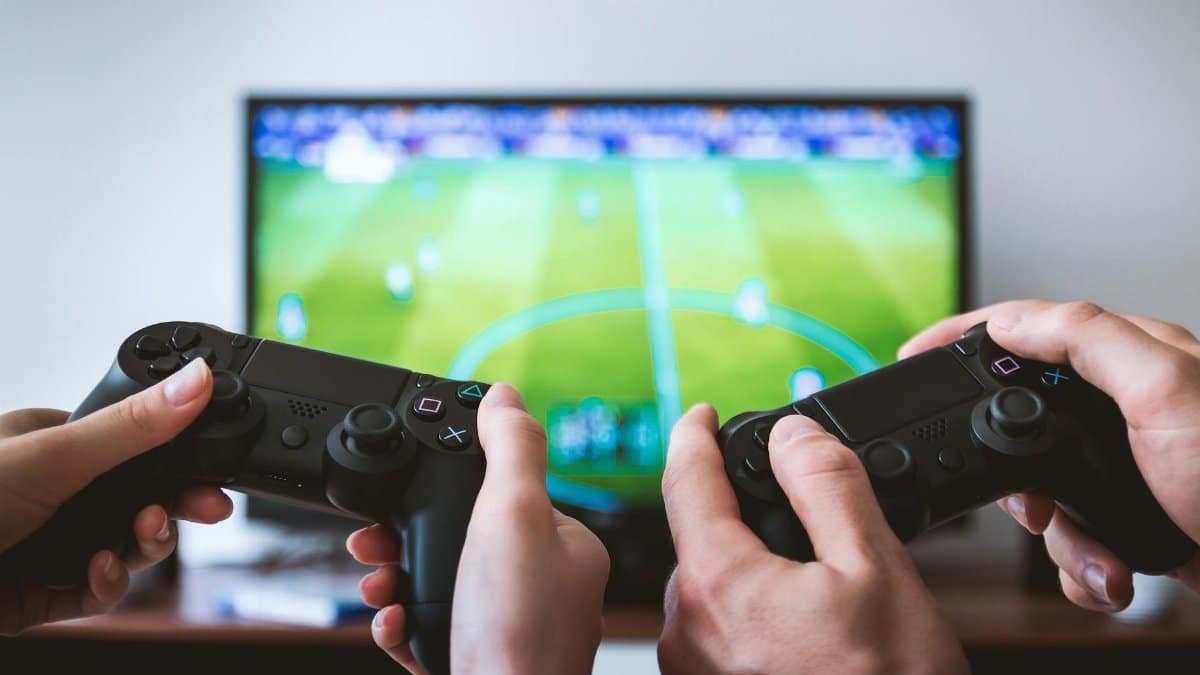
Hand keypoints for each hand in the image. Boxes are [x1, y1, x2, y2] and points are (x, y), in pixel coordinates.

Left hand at [0, 359, 233, 633]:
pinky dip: (106, 585)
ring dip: (140, 548)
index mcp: (50, 444)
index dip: (177, 461)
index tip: (212, 473)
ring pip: (121, 549)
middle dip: (169, 509)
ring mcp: (45, 544)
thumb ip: (133, 426)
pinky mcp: (37, 595)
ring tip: (139, 539)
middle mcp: (50, 494)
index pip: (133, 448)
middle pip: (135, 501)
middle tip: (205, 511)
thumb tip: (197, 381)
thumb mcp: (55, 455)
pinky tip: (100, 573)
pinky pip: (93, 592)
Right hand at [346, 383, 609, 674]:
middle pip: (464, 538)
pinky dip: (405, 625)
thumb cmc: (516, 634)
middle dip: (408, 537)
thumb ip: (511, 449)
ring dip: (398, 580)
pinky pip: (435, 631)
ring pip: (443, 584)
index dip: (449, 484)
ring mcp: (513, 630)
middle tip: (373, 544)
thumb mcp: (512, 515)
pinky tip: (393, 626)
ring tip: (377, 587)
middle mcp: (545, 587)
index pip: (504, 490)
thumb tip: (507, 395)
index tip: (406, 485)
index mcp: (565, 546)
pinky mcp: (483, 664)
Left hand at [658, 405, 967, 674]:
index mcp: (717, 583)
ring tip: (814, 585)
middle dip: (739, 514)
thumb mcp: (876, 570)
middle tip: (797, 514)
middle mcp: (685, 629)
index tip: (701, 413)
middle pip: (700, 538)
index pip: (686, 481)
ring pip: (709, 588)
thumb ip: (829, 488)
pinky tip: (798, 629)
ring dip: (747, 568)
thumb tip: (794, 436)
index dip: (694, 435)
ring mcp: (693, 670)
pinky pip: (715, 632)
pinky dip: (747, 611)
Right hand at [900, 300, 1199, 609]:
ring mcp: (1126, 464)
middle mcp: (1123, 406)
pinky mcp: (1130, 515)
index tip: (914, 354)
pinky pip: (1073, 535)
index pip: (1027, 328)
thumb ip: (1087, 340)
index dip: (965, 337)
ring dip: (1058, 535)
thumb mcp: (1165, 392)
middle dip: (1011, 468)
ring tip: (1090, 549)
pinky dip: (1080, 564)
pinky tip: (1109, 569)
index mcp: (1130, 359)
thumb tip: (1010, 321)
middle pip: (1020, 414)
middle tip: (1021, 497)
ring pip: (1042, 488)